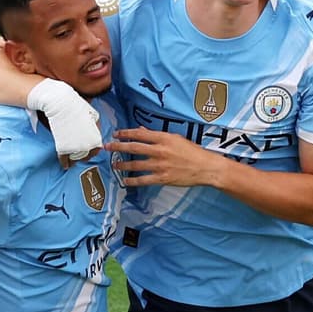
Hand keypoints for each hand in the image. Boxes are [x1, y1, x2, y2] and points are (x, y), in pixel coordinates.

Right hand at [26, 78, 102, 167]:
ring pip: (75, 159)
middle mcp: (87, 145)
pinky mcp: (63, 148)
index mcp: (96, 138)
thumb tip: (96, 134)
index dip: (92, 152)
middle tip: (79, 156)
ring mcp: (75, 148)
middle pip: (85, 156)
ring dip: (73, 161)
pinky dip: (64, 163)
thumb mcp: (94, 115)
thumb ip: (96, 127)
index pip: (96, 150)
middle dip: (82, 157)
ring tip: (71, 161)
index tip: (88, 152)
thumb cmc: (77, 106)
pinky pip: (64, 160)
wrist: (61, 104)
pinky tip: (65, 165)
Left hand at [105, 126, 221, 186]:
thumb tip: (141, 130)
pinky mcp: (162, 178)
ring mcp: (160, 165)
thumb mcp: (176, 138)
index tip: (116, 134)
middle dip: (118, 147)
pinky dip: (132, 180)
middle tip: (107, 147)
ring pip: (135, 164)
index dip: (125, 133)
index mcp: (163, 138)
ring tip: (114, 165)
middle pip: (133, 147)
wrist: (205, 168)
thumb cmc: (192, 152)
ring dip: (122, 164)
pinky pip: (143, 180)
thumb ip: (157, 135)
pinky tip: (125, 180)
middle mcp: (159, 151)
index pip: (140, 134)